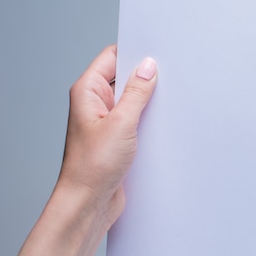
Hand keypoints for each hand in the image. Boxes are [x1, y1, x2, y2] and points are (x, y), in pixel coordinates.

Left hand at [17, 45, 156, 255]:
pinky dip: (148, 117)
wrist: (88, 203)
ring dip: (148, 100)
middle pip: (124, 76)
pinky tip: (162, 121)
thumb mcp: (122, 122)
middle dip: (145, 76)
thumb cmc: (92, 166)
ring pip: (132, 98)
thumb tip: (148, 66)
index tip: (157, 53)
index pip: (112, 57)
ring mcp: (106, 120)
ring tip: (166, 101)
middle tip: (168, 76)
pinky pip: (136, 117)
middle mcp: (95, 103)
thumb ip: (137, 92)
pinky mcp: (117, 136)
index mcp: (88, 91)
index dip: (134, 52)